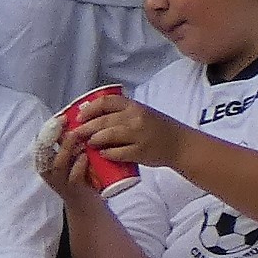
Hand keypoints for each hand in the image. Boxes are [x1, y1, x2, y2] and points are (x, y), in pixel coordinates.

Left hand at [61, 91, 187, 171]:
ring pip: (107, 135)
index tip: (79, 117)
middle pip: (102, 120)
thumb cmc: (159, 129)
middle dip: (85, 128)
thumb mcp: (142, 114)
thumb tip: (92, 119)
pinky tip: (102, 155)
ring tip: (89, 144)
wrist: (181, 144)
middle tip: (76, 135)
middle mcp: (136, 118)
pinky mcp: (140, 151)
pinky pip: (117, 152)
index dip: (89, 109)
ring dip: (94, 140)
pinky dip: (107, 154)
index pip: (106, 102)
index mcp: (134, 106)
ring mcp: (138, 135)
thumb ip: (121, 114)